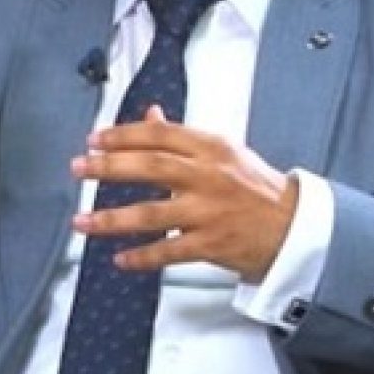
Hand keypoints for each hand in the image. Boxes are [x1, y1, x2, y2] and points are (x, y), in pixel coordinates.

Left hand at [71, 106, 297, 280]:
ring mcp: (209, 212)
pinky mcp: (212, 244)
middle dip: (109, 167)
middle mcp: (208, 176)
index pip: (159, 134)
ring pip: (152, 213)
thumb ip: (181, 137)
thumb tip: (149, 115)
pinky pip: (170, 251)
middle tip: (79, 168)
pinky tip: (119, 259)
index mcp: (211, 147)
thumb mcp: (222, 152)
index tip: (94, 140)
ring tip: (83, 221)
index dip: (122, 135)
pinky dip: (142, 256)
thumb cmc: (255, 187)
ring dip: (112, 218)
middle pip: (151, 166)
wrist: (294, 227)